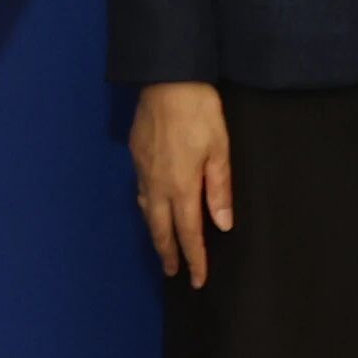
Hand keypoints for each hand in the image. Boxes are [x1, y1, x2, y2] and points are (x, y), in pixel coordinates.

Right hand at [132, 81, 233, 285]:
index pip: (189, 232)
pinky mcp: (135, 155)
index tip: (198, 279)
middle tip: (173, 273)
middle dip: (168, 254)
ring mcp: (143, 170)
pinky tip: (150, 207)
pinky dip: (146, 209)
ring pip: (146, 212)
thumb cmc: (199, 111)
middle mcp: (157, 184)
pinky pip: (140, 191)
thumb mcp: (220, 149)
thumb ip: (220, 188)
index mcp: (182, 186)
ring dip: (155, 233)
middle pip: (160, 229)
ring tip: (162, 246)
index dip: (194, 258)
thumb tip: (222, 224)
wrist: (166, 78)